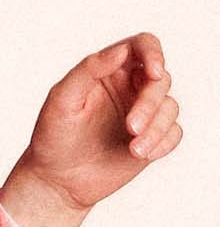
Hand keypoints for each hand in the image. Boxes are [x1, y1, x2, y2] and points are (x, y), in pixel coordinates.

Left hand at [4, 32, 182, 226]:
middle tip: (131, 127)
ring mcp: (143, 113)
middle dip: (150, 103)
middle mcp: (129, 88)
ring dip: (157, 128)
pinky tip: (141, 154)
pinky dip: (163, 142)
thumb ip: (88, 70)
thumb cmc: (52, 137)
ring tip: (134, 150)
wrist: (57, 181)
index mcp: (108, 71)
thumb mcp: (61, 100)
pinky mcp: (151, 138)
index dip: (154, 53)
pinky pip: (174, 133)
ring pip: (170, 107)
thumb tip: (121, 51)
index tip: (153, 72)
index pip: (142, 46)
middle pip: (160, 80)